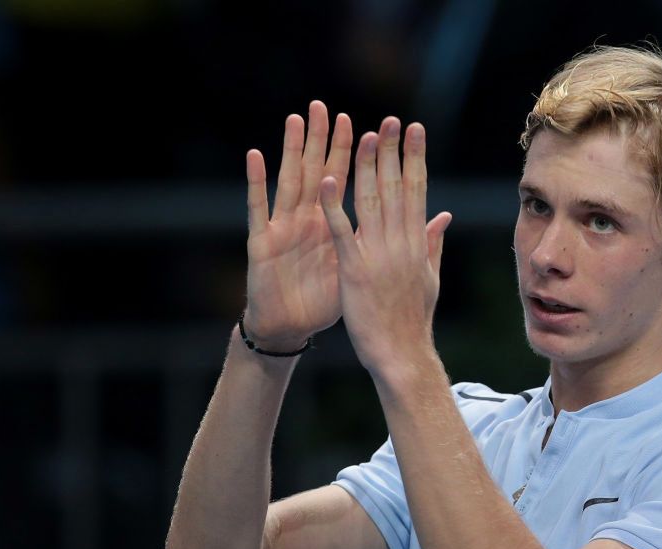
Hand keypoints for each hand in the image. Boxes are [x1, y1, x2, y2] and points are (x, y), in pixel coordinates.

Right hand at [244, 101, 352, 350]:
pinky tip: (255, 155)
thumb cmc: (321, 301)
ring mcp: (283, 227)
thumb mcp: (355, 270)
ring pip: (288, 180)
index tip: (371, 127)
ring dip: (291, 150)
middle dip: (321, 140)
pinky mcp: (262, 242)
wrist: (289, 328)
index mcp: (330, 225)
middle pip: (315, 171)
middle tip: (324, 107)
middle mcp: (305, 219)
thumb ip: (374, 243)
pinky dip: (256, 182)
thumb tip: (407, 229)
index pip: (345, 182)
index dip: (356, 155)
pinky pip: (258, 208)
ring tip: (295, 120)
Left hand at [319, 117, 451, 374]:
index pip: (417, 190)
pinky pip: (342, 232)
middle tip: (389, 119)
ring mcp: (379, 256)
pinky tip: (327, 179)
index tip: (413, 129)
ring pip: (372, 202)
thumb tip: (443, 216)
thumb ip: (433, 243)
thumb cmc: (413, 320)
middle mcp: (401, 243)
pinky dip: (335, 205)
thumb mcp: (430, 278)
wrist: (402, 354)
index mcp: (417, 243)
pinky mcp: (354, 271)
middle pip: (397, 188)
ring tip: (363, 135)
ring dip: (367, 167)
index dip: (414, 157)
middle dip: (393, 151)